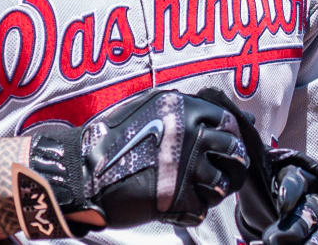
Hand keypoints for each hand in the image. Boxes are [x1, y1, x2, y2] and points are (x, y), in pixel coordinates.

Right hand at [28, 89, 249, 230]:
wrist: (84, 172)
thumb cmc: (112, 138)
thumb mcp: (147, 106)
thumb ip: (183, 108)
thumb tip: (226, 115)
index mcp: (183, 109)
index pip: (228, 119)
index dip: (230, 132)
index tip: (225, 141)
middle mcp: (190, 135)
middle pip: (233, 150)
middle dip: (232, 161)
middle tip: (221, 168)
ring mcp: (186, 168)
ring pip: (223, 183)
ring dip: (213, 188)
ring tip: (197, 188)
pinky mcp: (179, 199)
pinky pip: (201, 209)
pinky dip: (192, 211)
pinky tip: (177, 204)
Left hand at [187, 87, 317, 243]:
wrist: (295, 213)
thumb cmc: (270, 187)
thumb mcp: (257, 168)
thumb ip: (242, 140)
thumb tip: (215, 95)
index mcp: (296, 176)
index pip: (296, 181)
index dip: (290, 190)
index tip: (280, 200)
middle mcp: (313, 199)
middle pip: (311, 212)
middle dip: (295, 225)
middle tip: (273, 238)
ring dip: (299, 242)